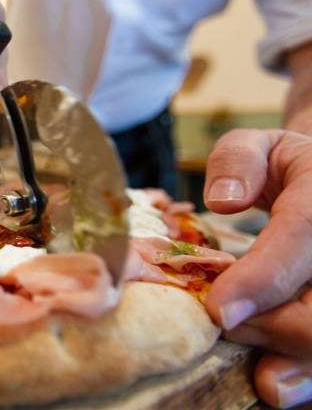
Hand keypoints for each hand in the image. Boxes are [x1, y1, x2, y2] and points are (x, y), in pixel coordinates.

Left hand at [204, 128, 311, 407]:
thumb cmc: (284, 169)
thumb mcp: (259, 144)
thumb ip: (237, 160)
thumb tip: (223, 201)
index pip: (302, 236)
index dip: (262, 280)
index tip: (218, 310)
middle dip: (276, 329)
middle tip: (228, 322)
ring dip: (299, 364)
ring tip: (263, 369)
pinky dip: (307, 374)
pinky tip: (281, 376)